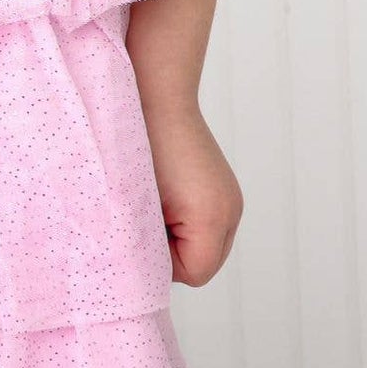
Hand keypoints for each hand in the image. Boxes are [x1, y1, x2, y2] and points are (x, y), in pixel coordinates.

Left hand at [144, 100, 243, 285]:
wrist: (154, 94)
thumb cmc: (139, 144)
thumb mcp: (134, 202)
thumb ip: (143, 243)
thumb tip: (142, 268)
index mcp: (213, 216)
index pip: (192, 273)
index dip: (160, 259)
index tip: (137, 227)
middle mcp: (232, 209)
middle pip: (203, 263)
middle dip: (170, 249)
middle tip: (141, 216)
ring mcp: (231, 197)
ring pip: (204, 244)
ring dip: (175, 233)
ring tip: (150, 200)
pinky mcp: (223, 187)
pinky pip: (205, 223)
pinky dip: (182, 218)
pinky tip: (162, 192)